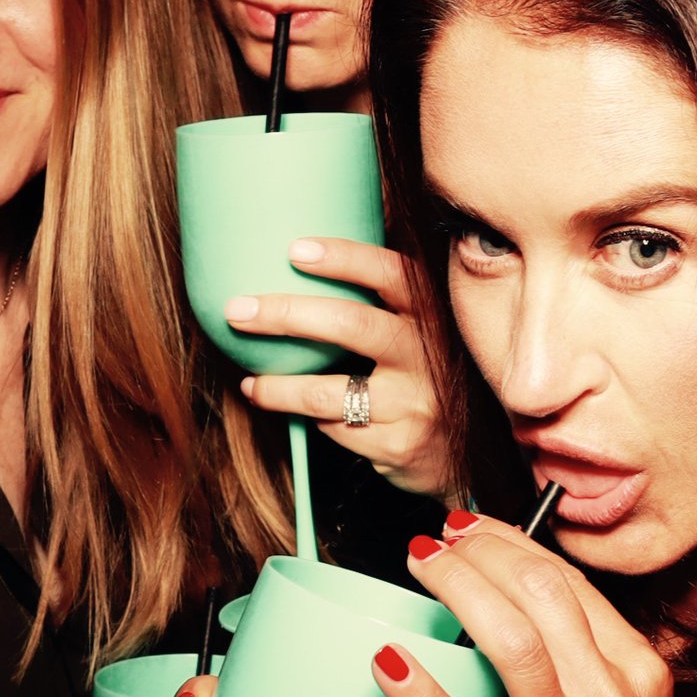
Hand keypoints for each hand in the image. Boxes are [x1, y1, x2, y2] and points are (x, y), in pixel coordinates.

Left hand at [230, 238, 452, 494]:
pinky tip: (288, 410)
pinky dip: (305, 418)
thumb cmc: (419, 378)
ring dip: (279, 387)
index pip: (392, 274)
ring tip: (251, 383)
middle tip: (236, 310)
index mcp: (431, 314)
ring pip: (329, 392)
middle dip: (287, 314)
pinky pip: (335, 428)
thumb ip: (383, 298)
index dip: (345, 258)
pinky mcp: (401, 443)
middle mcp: (429, 354)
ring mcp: (417, 402)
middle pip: (353, 325)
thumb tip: (320, 242)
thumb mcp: (417, 332)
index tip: (294, 249)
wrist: (460, 454)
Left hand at [372, 516, 688, 696]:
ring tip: (418, 566)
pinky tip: (387, 663)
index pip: (573, 584)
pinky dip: (422, 692)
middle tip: (435, 538)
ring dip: (458, 588)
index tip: (472, 528)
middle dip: (482, 550)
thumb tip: (500, 620)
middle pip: (544, 592)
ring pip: (514, 638)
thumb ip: (582, 676)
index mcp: (640, 677)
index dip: (514, 543)